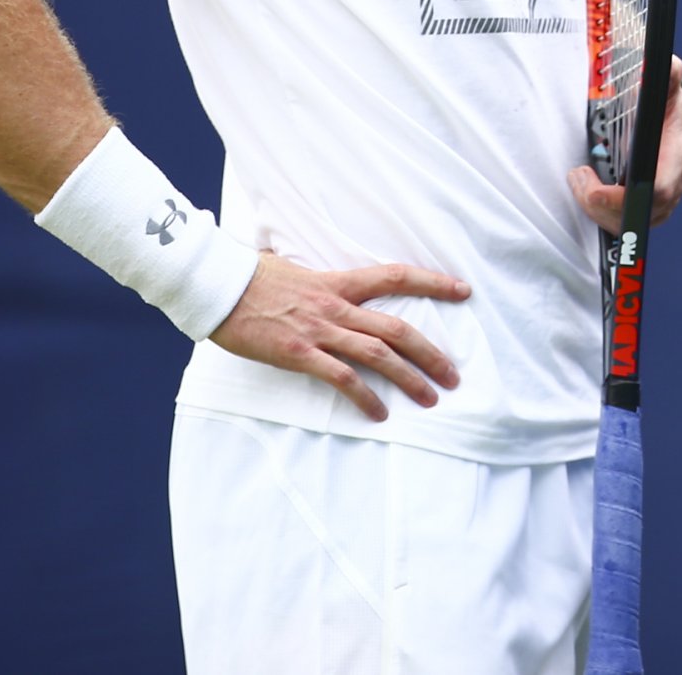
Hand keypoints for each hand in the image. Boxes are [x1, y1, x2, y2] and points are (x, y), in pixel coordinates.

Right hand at [209, 253, 471, 421]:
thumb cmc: (251, 276)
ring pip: (378, 354)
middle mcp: (337, 306)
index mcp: (339, 282)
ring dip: (409, 378)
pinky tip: (380, 413)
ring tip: (431, 398)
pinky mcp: (300, 353)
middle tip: (454, 375)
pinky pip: (342, 378)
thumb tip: (321, 277)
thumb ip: (319, 279)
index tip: (464, 291)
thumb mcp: (294, 269)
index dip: (434, 282)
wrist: (218, 286)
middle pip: (397, 328)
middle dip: (431, 353)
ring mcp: (320, 330)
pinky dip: (365, 397)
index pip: (397, 276)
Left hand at [568, 56, 681, 234]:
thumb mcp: (667, 89)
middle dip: (602, 205)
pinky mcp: (648, 209)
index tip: (596, 192)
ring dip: (597, 210)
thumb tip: (666, 61)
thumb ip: (667, 74)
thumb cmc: (667, 110)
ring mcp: (663, 202)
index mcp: (677, 157)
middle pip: (640, 213)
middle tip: (578, 179)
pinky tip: (587, 192)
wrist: (676, 127)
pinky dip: (602, 213)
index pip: (658, 189)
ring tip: (578, 181)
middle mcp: (673, 185)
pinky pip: (624, 222)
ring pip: (629, 222)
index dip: (626, 197)